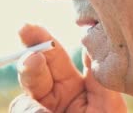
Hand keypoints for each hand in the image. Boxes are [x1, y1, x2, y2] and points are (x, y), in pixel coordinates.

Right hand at [9, 24, 126, 112]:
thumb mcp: (109, 107)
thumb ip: (97, 77)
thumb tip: (88, 44)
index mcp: (73, 88)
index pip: (54, 57)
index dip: (41, 39)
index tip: (28, 27)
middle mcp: (51, 99)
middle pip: (33, 71)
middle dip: (27, 56)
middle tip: (29, 51)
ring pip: (23, 100)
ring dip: (31, 100)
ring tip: (44, 110)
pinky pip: (22, 112)